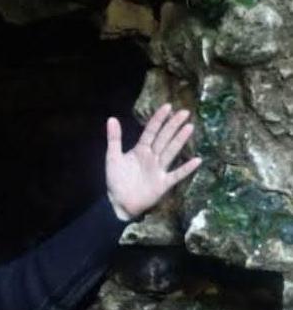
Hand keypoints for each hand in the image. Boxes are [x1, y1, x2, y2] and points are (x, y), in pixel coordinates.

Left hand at [105, 104, 201, 221]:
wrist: (118, 203)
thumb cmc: (116, 180)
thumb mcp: (112, 158)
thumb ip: (114, 139)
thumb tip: (111, 118)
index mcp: (140, 150)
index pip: (150, 131)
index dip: (158, 120)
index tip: (168, 106)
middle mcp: (152, 157)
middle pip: (163, 138)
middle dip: (173, 125)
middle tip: (184, 112)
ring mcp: (158, 169)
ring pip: (170, 152)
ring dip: (179, 140)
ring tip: (189, 127)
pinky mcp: (163, 183)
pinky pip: (176, 174)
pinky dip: (186, 169)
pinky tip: (197, 160)